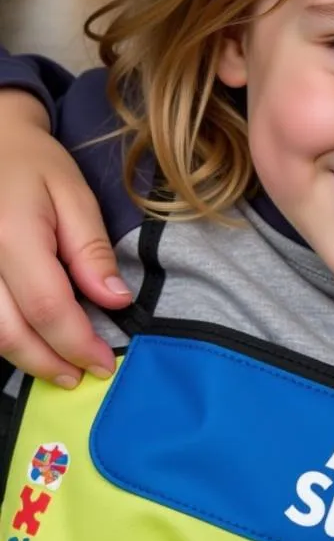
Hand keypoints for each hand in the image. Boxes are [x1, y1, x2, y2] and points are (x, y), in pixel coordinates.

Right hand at [0, 89, 130, 384]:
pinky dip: (3, 338)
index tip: (104, 364)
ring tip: (59, 368)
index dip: (77, 343)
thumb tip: (116, 302)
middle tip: (82, 376)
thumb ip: (92, 251)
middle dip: (48, 363)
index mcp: (12, 235)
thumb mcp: (74, 195)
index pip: (47, 307)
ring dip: (23, 358)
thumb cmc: (33, 164)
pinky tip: (28, 344)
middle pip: (9, 332)